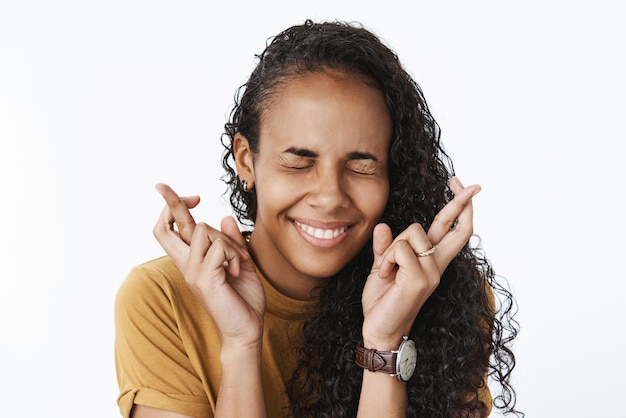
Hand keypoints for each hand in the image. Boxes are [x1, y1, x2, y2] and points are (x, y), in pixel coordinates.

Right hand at [153, 183, 264, 349]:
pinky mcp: (204, 279)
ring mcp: (192, 272)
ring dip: (227, 241)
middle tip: (195, 196)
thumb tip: (226, 218)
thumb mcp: (240, 263)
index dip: (173, 207)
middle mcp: (186, 265)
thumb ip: (232, 242)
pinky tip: (237, 272)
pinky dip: (234, 254)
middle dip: (173, 202)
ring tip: (236, 262)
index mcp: (192, 261)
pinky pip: (218, 248)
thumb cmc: (243, 300)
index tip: (192, 196)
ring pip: (204, 230)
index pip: (169, 230)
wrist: (247, 330)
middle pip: (166, 227)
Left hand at [361, 177, 479, 348]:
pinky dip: (387, 259)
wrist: (379, 331)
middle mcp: (437, 265)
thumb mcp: (383, 268)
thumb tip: (384, 226)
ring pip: (411, 233)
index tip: (461, 184)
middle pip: (457, 228)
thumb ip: (386, 248)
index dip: (458, 206)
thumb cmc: (383, 302)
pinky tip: (387, 276)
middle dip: (460, 201)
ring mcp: (432, 272)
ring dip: (391, 248)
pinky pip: (400, 249)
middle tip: (465, 181)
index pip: (451, 229)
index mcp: (431, 261)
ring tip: (388, 270)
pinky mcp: (421, 279)